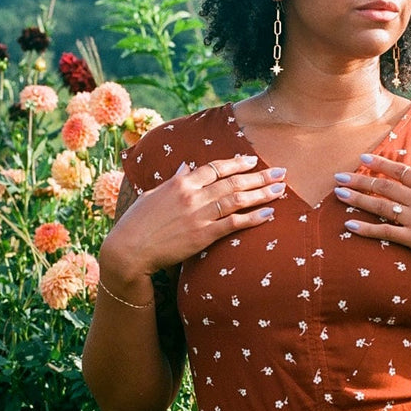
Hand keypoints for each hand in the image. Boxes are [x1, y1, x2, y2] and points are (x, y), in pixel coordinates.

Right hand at [101, 155, 285, 281]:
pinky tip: (268, 213)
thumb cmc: (138, 222)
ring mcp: (199, 215)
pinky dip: (253, 217)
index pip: (216, 168)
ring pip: (238, 200)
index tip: (253, 161)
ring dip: (262, 194)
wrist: (129, 249)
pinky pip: (234, 224)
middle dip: (260, 176)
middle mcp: (193, 195)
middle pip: (233, 181)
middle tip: (281, 172)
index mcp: (181, 182)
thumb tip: (187, 166)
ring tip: (281, 190)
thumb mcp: (154, 194)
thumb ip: (175, 180)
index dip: (237, 164)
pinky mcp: (203, 235)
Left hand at [333, 152, 410, 289]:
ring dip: (357, 199)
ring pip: (381, 206)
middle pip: (385, 186)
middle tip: (338, 176)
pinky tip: (349, 224)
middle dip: (359, 179)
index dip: (380, 163)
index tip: (363, 158)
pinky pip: (386, 232)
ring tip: (337, 194)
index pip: (402, 170)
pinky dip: (366, 228)